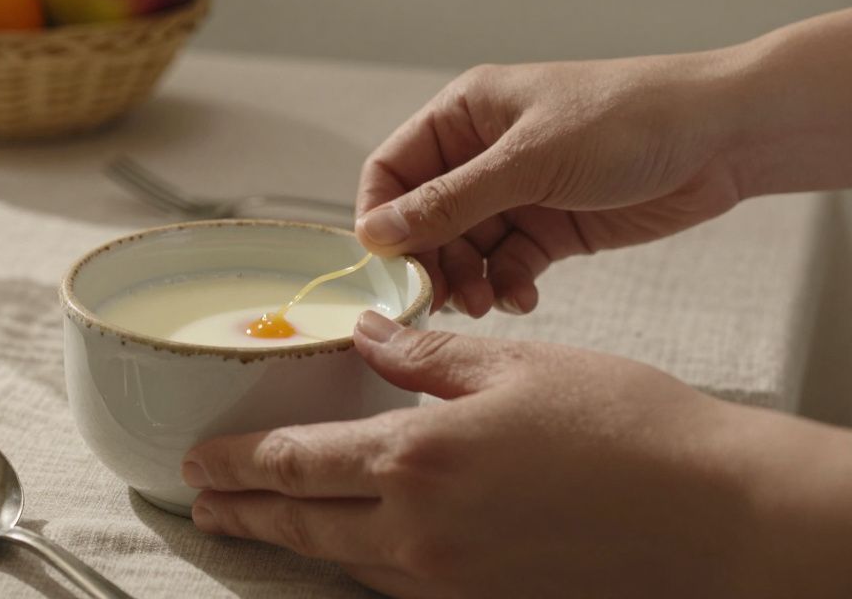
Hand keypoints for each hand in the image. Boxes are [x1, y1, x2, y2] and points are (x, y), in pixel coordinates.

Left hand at [182, 313, 851, 598]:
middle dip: (242, 514)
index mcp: (417, 459)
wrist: (712, 514)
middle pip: (301, 525)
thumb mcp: (512, 366)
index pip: (294, 464)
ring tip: (257, 525)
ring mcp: (450, 577)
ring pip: (342, 560)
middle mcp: (419, 530)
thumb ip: (423, 354)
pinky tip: (347, 545)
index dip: (237, 465)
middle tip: (202, 506)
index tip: (199, 464)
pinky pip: (392, 582)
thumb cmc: (624, 428)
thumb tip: (368, 335)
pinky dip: (353, 561)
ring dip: (291, 540)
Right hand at [355, 52, 746, 315]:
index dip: (381, 218)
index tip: (386, 265)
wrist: (722, 139)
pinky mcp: (550, 228)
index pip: (392, 171)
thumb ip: (450, 201)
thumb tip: (380, 231)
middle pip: (423, 220)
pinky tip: (524, 297)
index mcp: (465, 115)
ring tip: (487, 303)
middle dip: (430, 262)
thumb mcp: (529, 161)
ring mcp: (517, 194)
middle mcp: (482, 155)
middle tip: (441, 300)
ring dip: (468, 282)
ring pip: (464, 250)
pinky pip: (507, 266)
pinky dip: (508, 287)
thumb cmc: (629, 120)